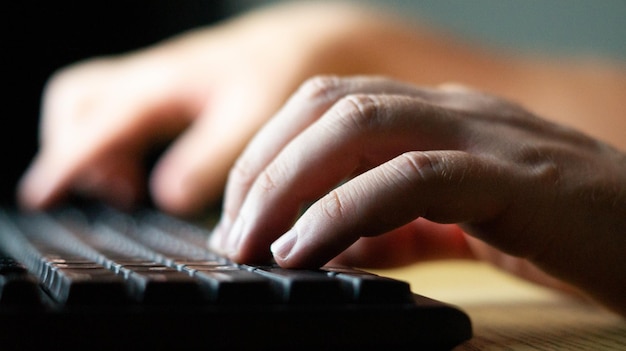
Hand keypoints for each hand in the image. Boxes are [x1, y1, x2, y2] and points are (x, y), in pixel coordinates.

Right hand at [16, 2, 381, 215]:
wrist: (303, 44)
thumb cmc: (283, 75)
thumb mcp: (252, 121)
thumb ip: (208, 159)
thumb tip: (165, 196)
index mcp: (164, 85)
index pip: (98, 124)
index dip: (67, 163)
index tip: (42, 196)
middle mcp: (150, 77)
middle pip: (75, 101)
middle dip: (72, 148)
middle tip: (116, 193)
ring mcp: (156, 78)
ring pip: (92, 102)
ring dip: (93, 146)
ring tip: (128, 186)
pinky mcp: (168, 86)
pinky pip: (117, 107)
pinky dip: (114, 141)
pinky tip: (145, 166)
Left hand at [210, 75, 625, 315]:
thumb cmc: (559, 228)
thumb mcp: (453, 224)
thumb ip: (392, 226)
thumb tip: (323, 244)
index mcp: (435, 114)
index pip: (328, 105)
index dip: (268, 154)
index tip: (238, 213)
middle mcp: (451, 109)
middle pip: (329, 105)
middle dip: (263, 167)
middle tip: (232, 231)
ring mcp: (483, 135)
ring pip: (360, 126)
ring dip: (291, 183)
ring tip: (256, 241)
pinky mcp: (514, 176)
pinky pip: (413, 179)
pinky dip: (347, 212)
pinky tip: (311, 249)